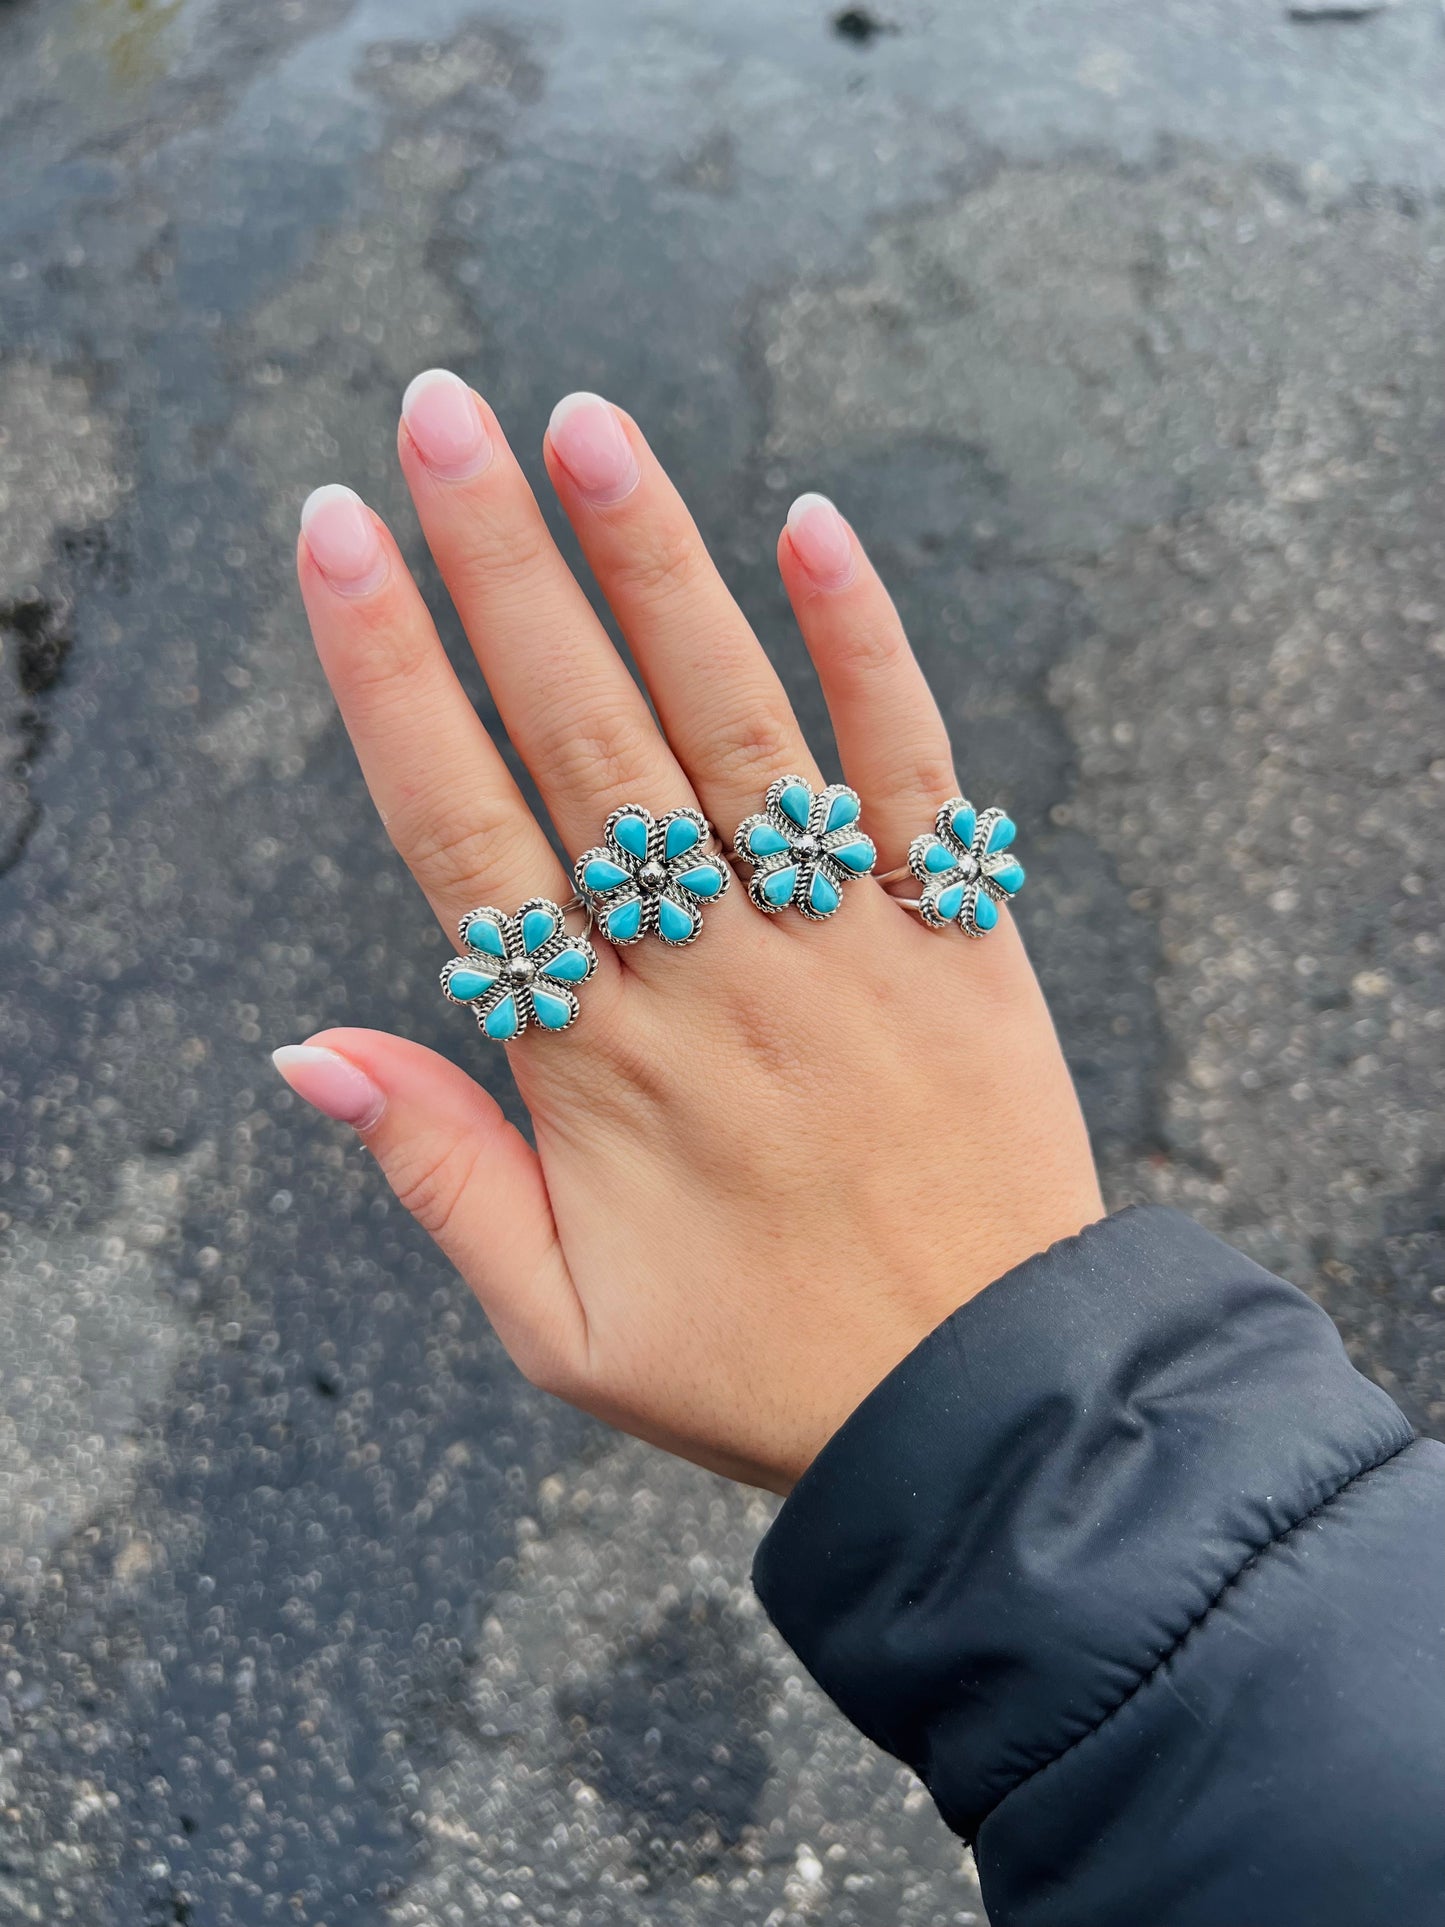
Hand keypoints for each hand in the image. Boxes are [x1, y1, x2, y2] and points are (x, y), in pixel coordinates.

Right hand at [279, 376, 1101, 1492]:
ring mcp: (837, 941)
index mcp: (591, 1063)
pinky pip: (909, 769)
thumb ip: (438, 1177)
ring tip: (582, 427)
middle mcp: (707, 974)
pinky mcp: (954, 934)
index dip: (390, 676)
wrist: (987, 1404)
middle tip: (435, 415)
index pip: (461, 830)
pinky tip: (811, 526)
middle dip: (496, 568)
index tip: (337, 540)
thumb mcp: (559, 1329)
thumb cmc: (760, 1370)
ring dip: (653, 568)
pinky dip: (865, 648)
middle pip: (579, 738)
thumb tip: (304, 1051)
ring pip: (729, 724)